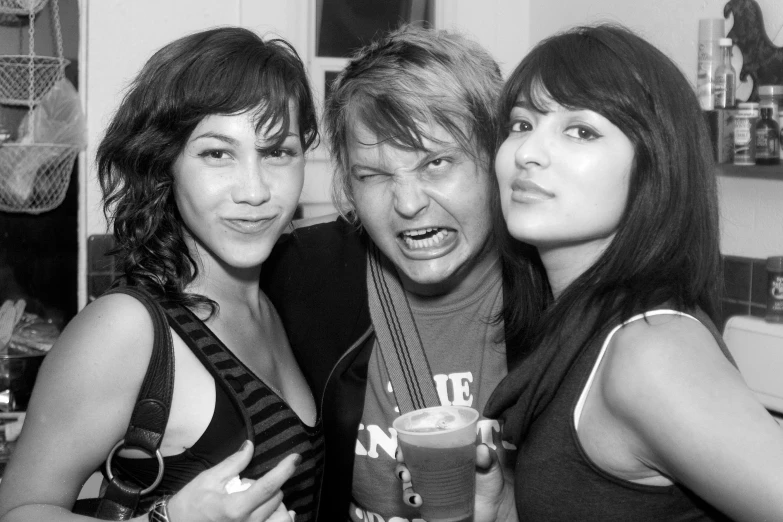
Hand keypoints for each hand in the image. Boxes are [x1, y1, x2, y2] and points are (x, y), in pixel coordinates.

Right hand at [166, 440, 299, 520]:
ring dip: (278, 505)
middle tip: (252, 483)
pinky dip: (282, 519)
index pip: (268, 487)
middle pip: (276, 500)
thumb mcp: (209, 478)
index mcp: (234, 508)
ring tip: (266, 498)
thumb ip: (234, 463)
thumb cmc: (190, 504)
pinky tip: (285, 513)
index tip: (295, 458)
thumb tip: (250, 446)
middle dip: (272, 486)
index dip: (285, 470)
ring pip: (281, 517)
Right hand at [395, 444, 517, 521]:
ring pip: (408, 485)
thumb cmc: (490, 480)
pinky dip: (412, 501)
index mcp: (441, 454)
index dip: (404, 445)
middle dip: (400, 468)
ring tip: (415, 496)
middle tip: (405, 474)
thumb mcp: (490, 465)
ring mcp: (430, 487)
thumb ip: (487, 457)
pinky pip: (416, 502)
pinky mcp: (432, 504)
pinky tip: (419, 502)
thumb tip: (481, 450)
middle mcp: (431, 469)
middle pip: (407, 464)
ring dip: (405, 489)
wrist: (495, 508)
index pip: (417, 445)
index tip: (401, 450)